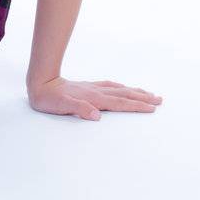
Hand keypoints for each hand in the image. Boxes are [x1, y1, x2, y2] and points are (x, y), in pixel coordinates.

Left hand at [27, 77, 162, 120]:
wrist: (40, 83)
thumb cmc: (50, 99)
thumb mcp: (61, 107)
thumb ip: (79, 109)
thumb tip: (96, 115)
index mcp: (93, 98)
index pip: (119, 103)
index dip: (136, 106)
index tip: (151, 108)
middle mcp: (96, 91)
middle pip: (124, 94)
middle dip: (142, 98)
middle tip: (159, 100)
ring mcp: (93, 88)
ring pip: (119, 89)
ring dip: (135, 91)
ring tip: (149, 93)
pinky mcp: (88, 87)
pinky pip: (111, 87)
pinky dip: (122, 88)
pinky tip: (124, 88)